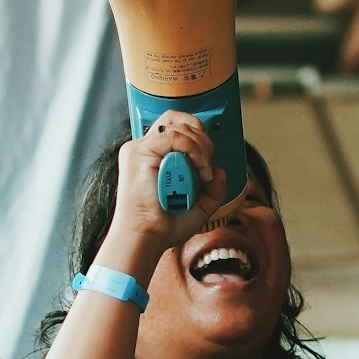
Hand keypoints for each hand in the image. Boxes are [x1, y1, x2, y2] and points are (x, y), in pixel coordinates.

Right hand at [109, 114, 226, 256]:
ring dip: (200, 147)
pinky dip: (193, 150)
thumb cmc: (162, 227)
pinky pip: (173, 136)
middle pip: (176, 119)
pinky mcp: (139, 153)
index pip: (175, 128)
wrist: (145, 238)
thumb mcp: (198, 208)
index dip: (197, 135)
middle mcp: (143, 149)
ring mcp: (139, 149)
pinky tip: (198, 168)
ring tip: (203, 171)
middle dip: (202, 137)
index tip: (207, 158)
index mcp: (152, 157)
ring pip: (178, 127)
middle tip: (207, 163)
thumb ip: (212, 191)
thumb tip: (220, 171)